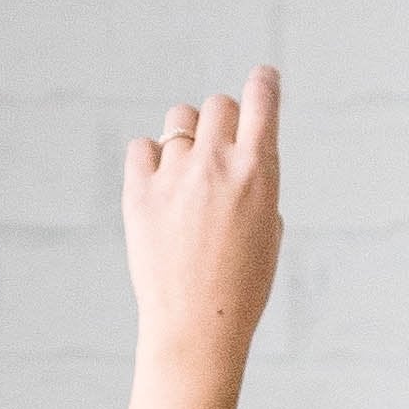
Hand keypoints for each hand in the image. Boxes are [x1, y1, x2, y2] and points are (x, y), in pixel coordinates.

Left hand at [122, 63, 282, 369]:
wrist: (198, 328)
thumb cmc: (243, 288)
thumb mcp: (269, 234)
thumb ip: (257, 186)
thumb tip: (240, 156)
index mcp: (258, 172)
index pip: (262, 99)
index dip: (264, 84)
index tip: (264, 80)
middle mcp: (216, 163)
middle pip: (219, 105)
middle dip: (224, 122)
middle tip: (221, 154)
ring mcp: (175, 175)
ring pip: (180, 120)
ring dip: (188, 136)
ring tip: (189, 174)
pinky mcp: (139, 191)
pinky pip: (141, 148)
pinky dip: (151, 161)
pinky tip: (161, 190)